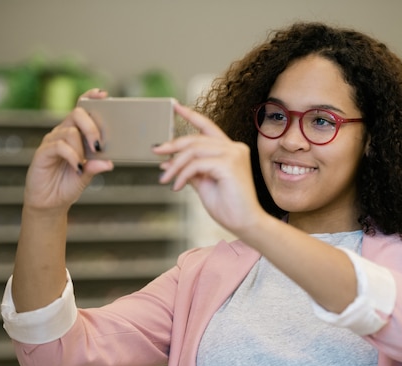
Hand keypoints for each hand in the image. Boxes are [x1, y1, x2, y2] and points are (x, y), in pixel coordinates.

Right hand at [23, 88, 113, 213]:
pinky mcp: (43, 152)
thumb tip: (109, 162)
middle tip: (100, 145)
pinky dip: (72, 156)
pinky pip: (59, 146)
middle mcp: (62, 133)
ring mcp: (52, 142)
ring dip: (82, 148)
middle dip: (92, 127)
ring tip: (84, 165)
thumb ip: (96, 166)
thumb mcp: (87, 176)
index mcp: (75, 134)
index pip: (81, 109)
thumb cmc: (68, 185)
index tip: (103, 94)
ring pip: (70, 131)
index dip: (90, 98)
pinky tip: (78, 167)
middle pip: (77, 114)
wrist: (50, 203)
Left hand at [154, 103, 265, 234]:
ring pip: (194, 150)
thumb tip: (167, 162)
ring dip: (175, 165)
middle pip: (196, 139)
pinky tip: (177, 186)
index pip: (208, 127)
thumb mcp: (204, 184)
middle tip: (157, 152)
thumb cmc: (228, 206)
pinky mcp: (229, 165)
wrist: (244, 223)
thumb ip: (189, 170)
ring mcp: (233, 154)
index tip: (175, 107)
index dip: (191, 115)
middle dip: (173, 145)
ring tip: (165, 179)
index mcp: (230, 150)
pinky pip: (196, 164)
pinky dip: (183, 175)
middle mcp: (234, 148)